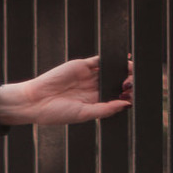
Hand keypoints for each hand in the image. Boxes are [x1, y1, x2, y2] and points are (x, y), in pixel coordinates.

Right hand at [0, 55, 132, 126]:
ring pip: (110, 70)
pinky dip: (110, 58)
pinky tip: (121, 59)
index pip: (115, 97)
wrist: (37, 100)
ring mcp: (88, 76)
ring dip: (122, 69)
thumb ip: (105, 109)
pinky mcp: (82, 65)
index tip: (135, 96)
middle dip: (127, 82)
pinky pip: (99, 59)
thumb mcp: (84, 114)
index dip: (126, 96)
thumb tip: (126, 104)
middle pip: (115, 82)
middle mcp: (93, 89)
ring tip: (132, 70)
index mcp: (94, 103)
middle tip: (135, 82)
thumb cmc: (57, 113)